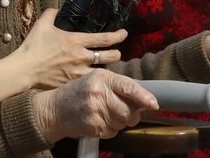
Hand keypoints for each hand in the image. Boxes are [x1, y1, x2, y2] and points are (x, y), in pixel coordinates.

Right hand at [11, 9, 126, 88]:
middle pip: (110, 57)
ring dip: (106, 70)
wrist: (25, 69)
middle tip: (116, 53)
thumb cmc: (34, 46)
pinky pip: (88, 82)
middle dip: (117, 54)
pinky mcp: (72, 84)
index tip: (124, 34)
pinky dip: (93, 80)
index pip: (105, 39)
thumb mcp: (42, 24)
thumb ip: (51, 13)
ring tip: (106, 67)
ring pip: (103, 72)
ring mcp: (78, 73)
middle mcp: (82, 57)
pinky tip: (92, 80)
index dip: (118, 36)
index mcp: (77, 41)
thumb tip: (56, 9)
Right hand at [33, 69, 158, 142]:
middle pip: (129, 110)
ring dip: (120, 122)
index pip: (128, 87)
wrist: (55, 108)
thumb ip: (119, 86)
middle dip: (131, 114)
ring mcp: (95, 110)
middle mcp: (99, 92)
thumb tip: (144, 99)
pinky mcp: (92, 126)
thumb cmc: (79, 92)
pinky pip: (113, 132)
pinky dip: (110, 129)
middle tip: (123, 111)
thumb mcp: (96, 80)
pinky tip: (99, 121)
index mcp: (102, 77)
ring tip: (106, 114)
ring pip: (122, 122)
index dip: (143, 97)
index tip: (154, 104)